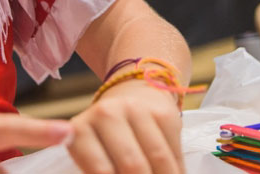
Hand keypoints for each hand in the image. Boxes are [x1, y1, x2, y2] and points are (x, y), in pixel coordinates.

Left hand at [67, 79, 183, 173]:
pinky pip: (175, 151)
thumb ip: (99, 170)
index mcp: (81, 130)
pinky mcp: (164, 112)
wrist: (131, 94)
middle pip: (132, 166)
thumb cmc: (106, 135)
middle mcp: (107, 114)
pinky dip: (177, 173)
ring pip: (158, 160)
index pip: (101, 171)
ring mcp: (138, 110)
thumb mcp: (92, 152)